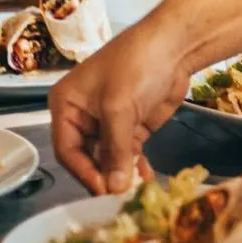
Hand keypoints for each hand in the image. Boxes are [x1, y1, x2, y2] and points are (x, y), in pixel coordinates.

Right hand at [48, 23, 187, 194]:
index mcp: (67, 105)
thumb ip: (115, 150)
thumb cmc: (136, 66)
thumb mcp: (119, 107)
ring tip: (135, 193)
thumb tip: (114, 189)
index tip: (101, 191)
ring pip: (109, 159)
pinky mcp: (133, 126)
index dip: (83, 172)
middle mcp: (83, 116)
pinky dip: (135, 167)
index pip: (66, 149)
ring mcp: (110, 122)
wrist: (174, 45)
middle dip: (103, 177)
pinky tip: (145, 181)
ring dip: (121, 175)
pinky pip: (128, 153)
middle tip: (120, 198)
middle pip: (87, 158)